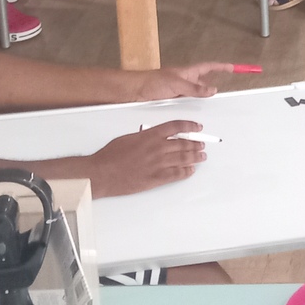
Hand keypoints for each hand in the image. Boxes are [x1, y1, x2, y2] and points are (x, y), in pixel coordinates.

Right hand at [84, 122, 205, 197]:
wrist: (102, 173)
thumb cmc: (110, 155)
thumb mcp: (128, 137)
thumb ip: (145, 136)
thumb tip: (153, 136)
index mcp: (150, 135)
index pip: (176, 127)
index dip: (190, 126)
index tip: (198, 127)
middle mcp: (157, 148)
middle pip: (183, 143)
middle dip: (195, 144)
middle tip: (202, 144)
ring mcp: (157, 164)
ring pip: (183, 158)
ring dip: (195, 157)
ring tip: (202, 156)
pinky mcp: (155, 178)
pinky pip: (176, 174)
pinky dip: (185, 172)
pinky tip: (191, 171)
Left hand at [129, 62, 235, 100]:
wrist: (134, 91)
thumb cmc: (152, 82)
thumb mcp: (177, 85)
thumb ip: (195, 89)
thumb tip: (212, 90)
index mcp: (187, 73)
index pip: (209, 67)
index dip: (221, 67)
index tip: (233, 68)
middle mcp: (184, 81)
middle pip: (203, 84)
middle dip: (211, 89)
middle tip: (221, 96)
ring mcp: (178, 91)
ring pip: (195, 96)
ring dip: (199, 101)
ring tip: (205, 109)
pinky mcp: (171, 100)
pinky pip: (185, 104)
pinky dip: (189, 108)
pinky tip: (190, 115)